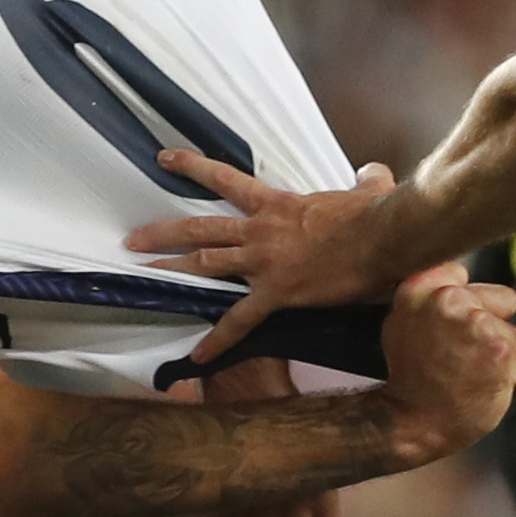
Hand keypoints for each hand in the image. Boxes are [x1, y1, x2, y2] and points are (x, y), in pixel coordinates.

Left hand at [126, 157, 400, 362]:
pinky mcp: (276, 293)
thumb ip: (365, 181)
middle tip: (132, 239)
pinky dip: (217, 339)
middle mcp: (260, 229)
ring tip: (140, 277)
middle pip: (200, 227)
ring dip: (170, 270)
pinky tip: (198, 357)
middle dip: (163, 232)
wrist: (383, 238)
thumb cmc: (376, 216)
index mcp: (276, 203)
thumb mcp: (368, 190)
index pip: (225, 177)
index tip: (164, 159)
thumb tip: (373, 172)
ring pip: (205, 263)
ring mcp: (263, 261)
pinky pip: (239, 319)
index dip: (192, 167)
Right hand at [373, 267, 515, 458]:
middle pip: (502, 302)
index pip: (464, 275)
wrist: (411, 424)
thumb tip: (461, 275)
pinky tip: (480, 386)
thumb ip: (429, 294)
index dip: (465, 301)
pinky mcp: (501, 352)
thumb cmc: (410, 379)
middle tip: (458, 355)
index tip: (447, 326)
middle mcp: (449, 300)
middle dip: (490, 327)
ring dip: (499, 357)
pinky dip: (506, 378)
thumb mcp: (400, 325)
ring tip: (467, 374)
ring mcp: (477, 325)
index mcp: (422, 289)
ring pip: (514, 335)